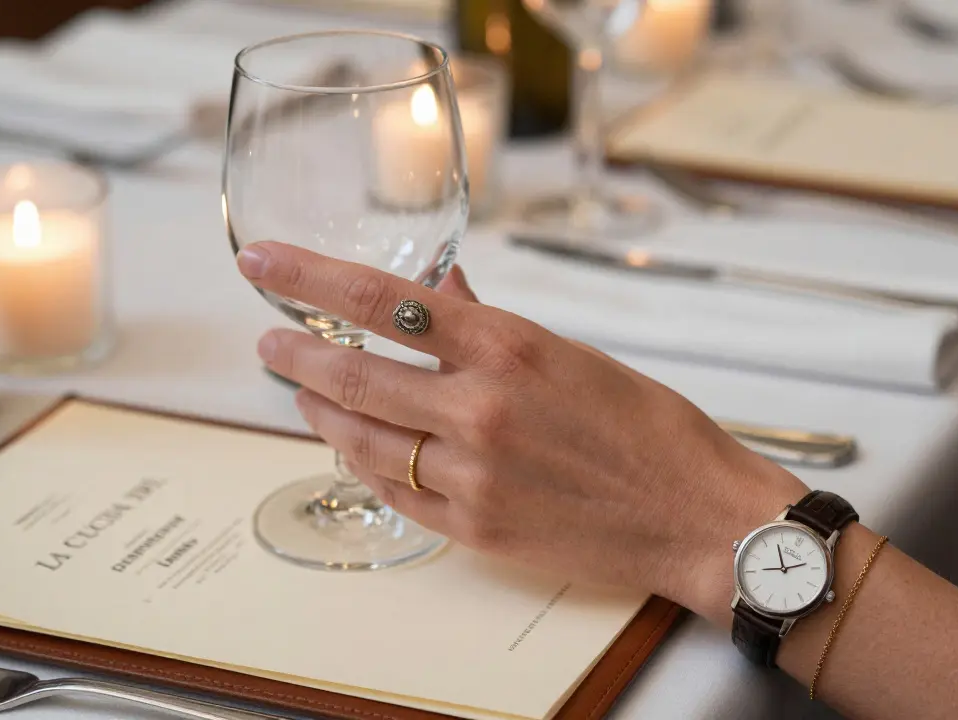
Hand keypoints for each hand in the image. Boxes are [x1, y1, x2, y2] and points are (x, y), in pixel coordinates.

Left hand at [237, 242, 808, 623]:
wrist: (695, 514)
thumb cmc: (649, 429)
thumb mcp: (573, 355)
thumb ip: (492, 327)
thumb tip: (440, 292)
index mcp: (509, 348)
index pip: (382, 299)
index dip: (309, 276)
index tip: (262, 261)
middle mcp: (480, 408)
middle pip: (352, 373)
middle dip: (294, 354)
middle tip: (267, 342)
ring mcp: (472, 475)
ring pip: (360, 438)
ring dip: (321, 412)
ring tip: (305, 394)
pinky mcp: (474, 529)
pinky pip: (395, 492)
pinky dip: (365, 463)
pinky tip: (355, 447)